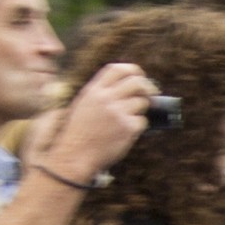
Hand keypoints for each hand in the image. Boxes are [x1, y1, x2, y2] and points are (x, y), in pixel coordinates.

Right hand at [36, 63, 153, 182]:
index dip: (132, 70)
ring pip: (143, 102)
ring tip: (129, 118)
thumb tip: (125, 85)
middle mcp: (106, 98)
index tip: (139, 76)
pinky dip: (138, 126)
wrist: (75, 155)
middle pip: (137, 81)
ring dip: (140, 109)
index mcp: (93, 91)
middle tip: (148, 94)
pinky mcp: (128, 128)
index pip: (117, 69)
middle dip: (146, 87)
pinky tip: (126, 132)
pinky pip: (142, 121)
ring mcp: (118, 113)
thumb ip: (100, 93)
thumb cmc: (79, 132)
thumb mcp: (83, 105)